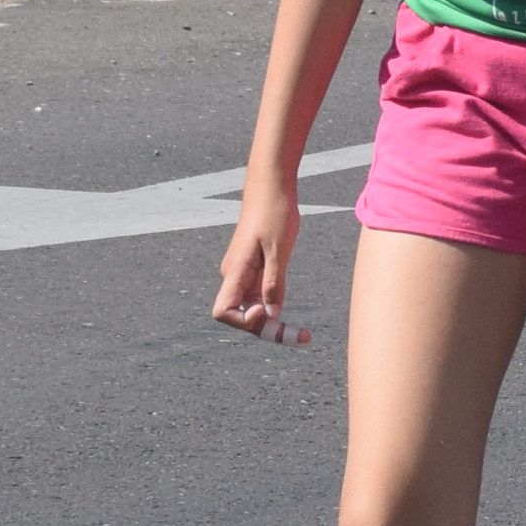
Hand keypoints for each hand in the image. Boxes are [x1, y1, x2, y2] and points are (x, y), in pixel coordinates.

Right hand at [212, 177, 306, 343]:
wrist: (272, 188)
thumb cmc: (275, 213)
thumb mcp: (278, 250)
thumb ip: (273, 283)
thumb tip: (270, 315)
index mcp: (235, 271)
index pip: (222, 312)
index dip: (242, 321)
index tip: (267, 310)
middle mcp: (234, 276)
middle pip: (241, 317)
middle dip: (266, 331)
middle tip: (302, 338)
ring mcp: (243, 274)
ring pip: (252, 310)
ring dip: (272, 323)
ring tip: (302, 334)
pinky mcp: (254, 270)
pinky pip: (259, 298)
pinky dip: (274, 308)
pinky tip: (292, 314)